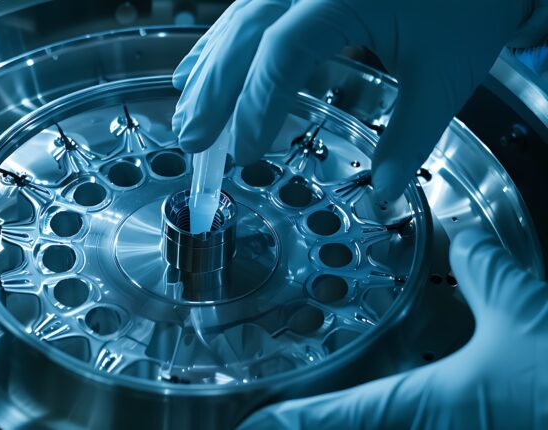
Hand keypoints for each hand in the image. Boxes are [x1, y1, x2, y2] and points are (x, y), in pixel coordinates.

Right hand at [172, 0, 536, 200]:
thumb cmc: (468, 5)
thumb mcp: (445, 75)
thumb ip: (409, 138)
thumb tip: (385, 192)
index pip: (280, 55)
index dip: (255, 106)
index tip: (244, 153)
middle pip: (244, 36)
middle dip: (214, 92)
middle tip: (192, 140)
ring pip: (238, 20)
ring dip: (209, 69)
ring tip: (187, 113)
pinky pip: (246, 9)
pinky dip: (220, 42)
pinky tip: (201, 65)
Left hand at [238, 228, 547, 428]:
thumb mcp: (526, 311)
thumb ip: (487, 269)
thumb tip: (466, 232)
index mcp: (433, 405)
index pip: (345, 415)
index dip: (295, 421)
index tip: (256, 425)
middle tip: (278, 425)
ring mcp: (468, 429)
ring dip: (361, 422)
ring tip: (326, 417)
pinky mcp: (488, 423)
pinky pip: (433, 423)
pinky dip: (403, 416)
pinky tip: (420, 398)